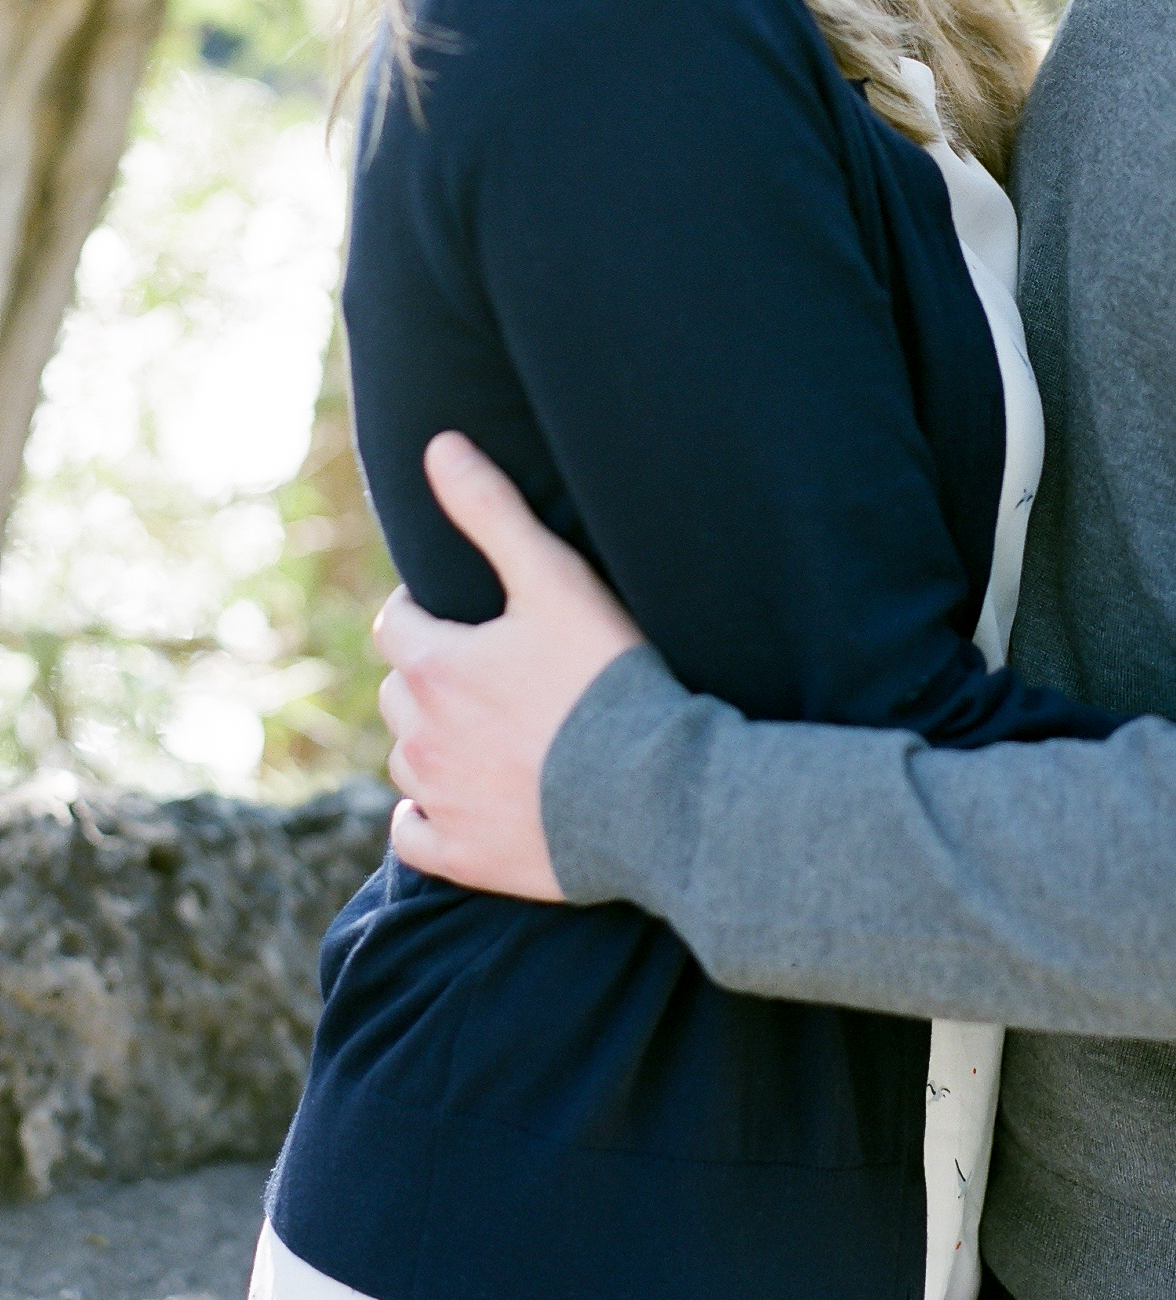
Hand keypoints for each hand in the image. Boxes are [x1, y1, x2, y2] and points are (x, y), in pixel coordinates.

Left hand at [375, 433, 642, 899]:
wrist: (653, 795)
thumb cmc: (607, 678)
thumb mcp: (554, 580)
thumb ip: (491, 510)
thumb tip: (438, 444)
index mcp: (434, 666)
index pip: (398, 623)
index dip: (427, 609)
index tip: (468, 611)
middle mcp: (419, 736)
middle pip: (400, 690)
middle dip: (431, 673)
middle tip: (492, 667)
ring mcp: (439, 800)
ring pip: (408, 758)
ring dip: (434, 740)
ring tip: (494, 728)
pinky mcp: (462, 855)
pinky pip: (414, 833)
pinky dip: (428, 814)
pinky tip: (465, 797)